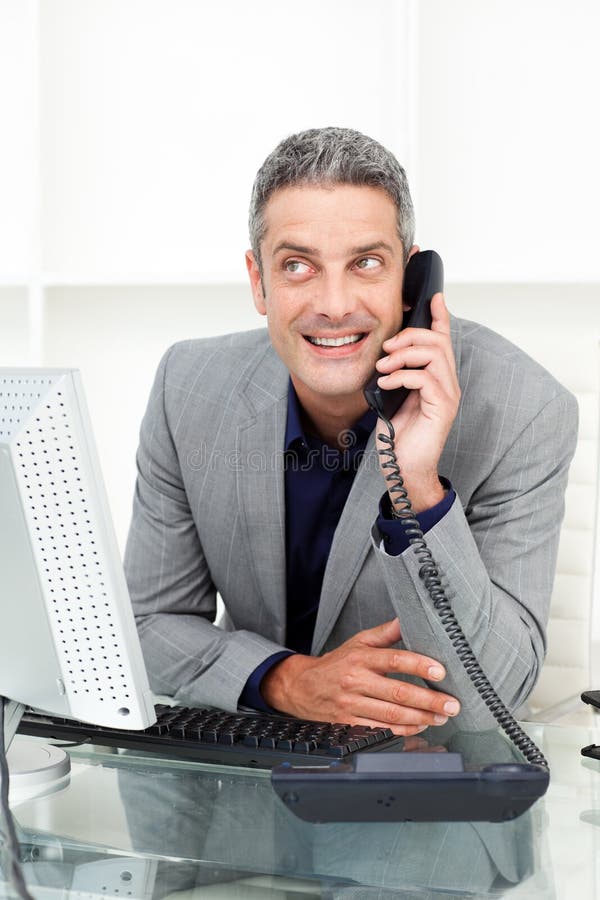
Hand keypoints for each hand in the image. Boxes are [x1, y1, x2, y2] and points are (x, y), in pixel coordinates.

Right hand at [261, 618, 460, 736]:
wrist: (302, 687)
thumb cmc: (336, 664)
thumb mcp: (358, 642)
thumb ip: (385, 633)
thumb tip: (407, 619)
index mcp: (361, 658)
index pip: (394, 660)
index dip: (419, 665)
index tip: (440, 671)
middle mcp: (356, 681)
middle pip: (398, 692)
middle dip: (429, 700)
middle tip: (451, 705)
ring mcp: (351, 704)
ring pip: (391, 714)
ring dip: (421, 718)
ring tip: (441, 717)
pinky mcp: (348, 724)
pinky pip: (380, 730)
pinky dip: (402, 731)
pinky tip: (419, 727)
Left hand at [375, 293, 459, 512]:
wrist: (404, 467)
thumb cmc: (399, 435)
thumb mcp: (393, 396)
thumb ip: (396, 373)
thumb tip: (385, 353)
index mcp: (438, 378)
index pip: (443, 339)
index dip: (440, 316)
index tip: (433, 295)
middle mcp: (448, 383)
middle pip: (438, 341)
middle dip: (410, 336)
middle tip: (386, 348)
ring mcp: (448, 395)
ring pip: (434, 355)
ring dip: (404, 355)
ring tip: (383, 366)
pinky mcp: (443, 408)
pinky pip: (425, 378)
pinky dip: (402, 376)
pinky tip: (386, 383)